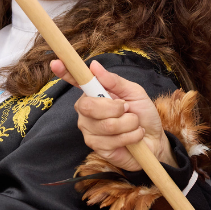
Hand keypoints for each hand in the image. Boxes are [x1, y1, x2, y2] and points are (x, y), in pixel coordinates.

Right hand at [51, 60, 172, 169]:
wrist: (154, 139)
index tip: (55, 62)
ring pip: (106, 125)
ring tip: (134, 124)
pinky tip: (133, 137)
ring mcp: (89, 129)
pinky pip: (112, 140)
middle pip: (89, 106)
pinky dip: (131, 136)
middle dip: (115, 108)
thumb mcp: (134, 92)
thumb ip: (114, 81)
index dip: (65, 72)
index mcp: (93, 94)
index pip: (76, 81)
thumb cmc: (142, 114)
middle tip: (127, 108)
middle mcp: (86, 111)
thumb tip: (94, 65)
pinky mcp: (95, 146)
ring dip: (129, 124)